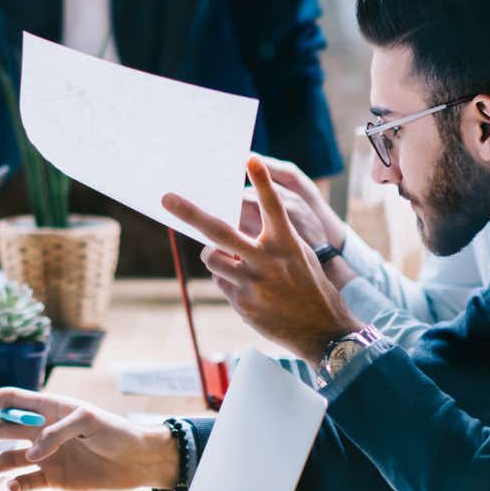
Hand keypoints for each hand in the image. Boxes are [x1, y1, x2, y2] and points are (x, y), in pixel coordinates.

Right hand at [0, 389, 178, 490]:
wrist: (136, 461)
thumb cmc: (115, 431)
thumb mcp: (89, 420)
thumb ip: (57, 432)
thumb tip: (33, 452)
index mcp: (48, 408)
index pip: (11, 400)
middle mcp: (41, 430)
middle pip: (0, 428)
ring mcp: (45, 455)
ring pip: (8, 457)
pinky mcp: (53, 478)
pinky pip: (27, 481)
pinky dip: (17, 485)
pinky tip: (13, 488)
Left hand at [165, 157, 363, 366]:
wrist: (322, 330)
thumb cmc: (309, 285)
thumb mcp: (299, 255)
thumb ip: (271, 237)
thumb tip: (234, 223)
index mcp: (287, 243)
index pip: (273, 207)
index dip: (262, 183)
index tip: (251, 159)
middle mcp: (268, 261)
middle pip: (220, 232)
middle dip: (191, 213)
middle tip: (168, 199)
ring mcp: (253, 283)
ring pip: (212, 258)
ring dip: (215, 255)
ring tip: (232, 261)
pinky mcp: (243, 303)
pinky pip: (221, 281)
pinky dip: (228, 280)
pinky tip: (250, 289)